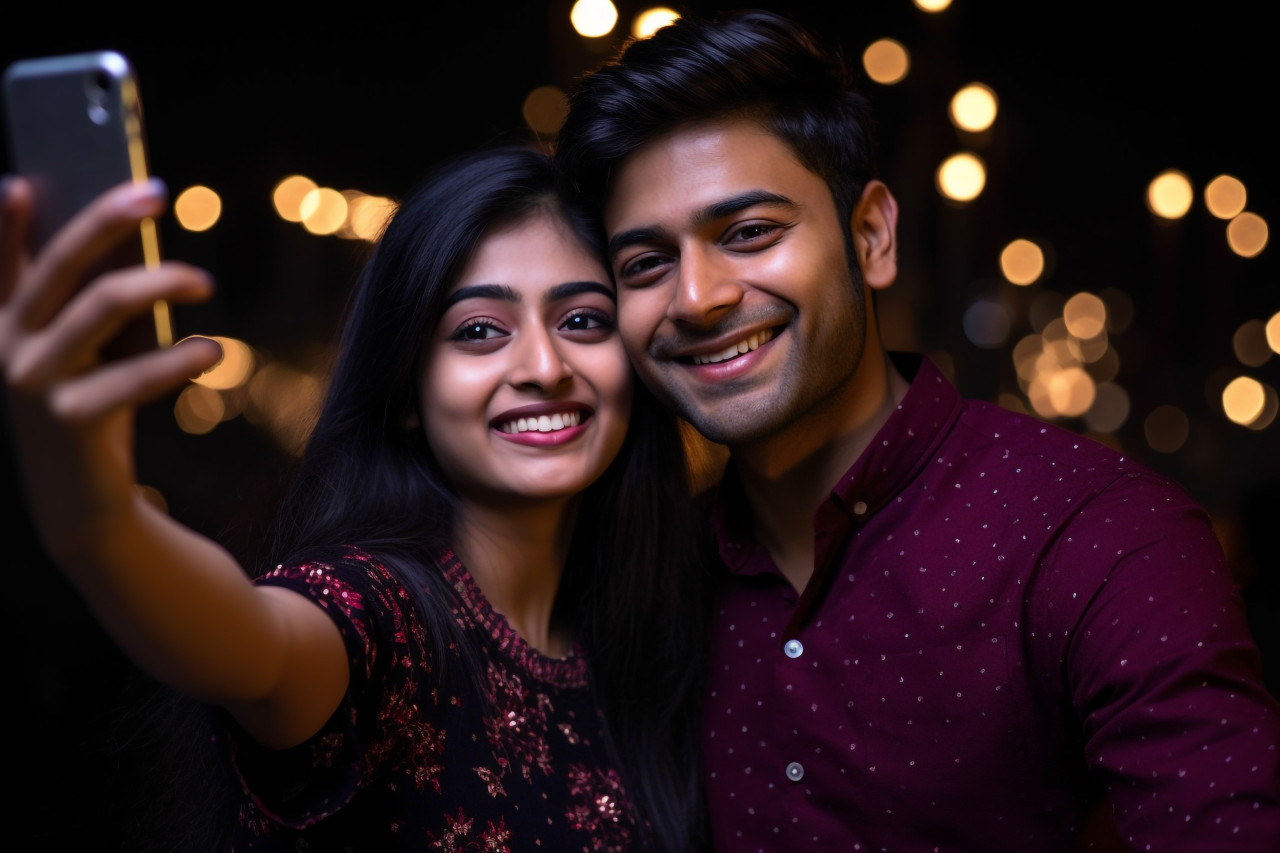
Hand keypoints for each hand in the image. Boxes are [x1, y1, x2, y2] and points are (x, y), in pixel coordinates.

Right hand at [0, 176, 221, 558]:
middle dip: (106, 220)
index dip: (6, 224)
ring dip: (161, 283)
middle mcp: (8, 348)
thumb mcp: (84, 358)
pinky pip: (135, 374)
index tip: (22, 183)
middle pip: (61, 266)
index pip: (1, 265)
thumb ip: (90, 310)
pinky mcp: (72, 420)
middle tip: (156, 192)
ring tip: (204, 282)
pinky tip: (214, 352)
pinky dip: (180, 357)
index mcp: (5, 327)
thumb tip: (134, 246)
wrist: (82, 506)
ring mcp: (35, 384)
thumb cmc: (91, 413)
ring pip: (101, 305)